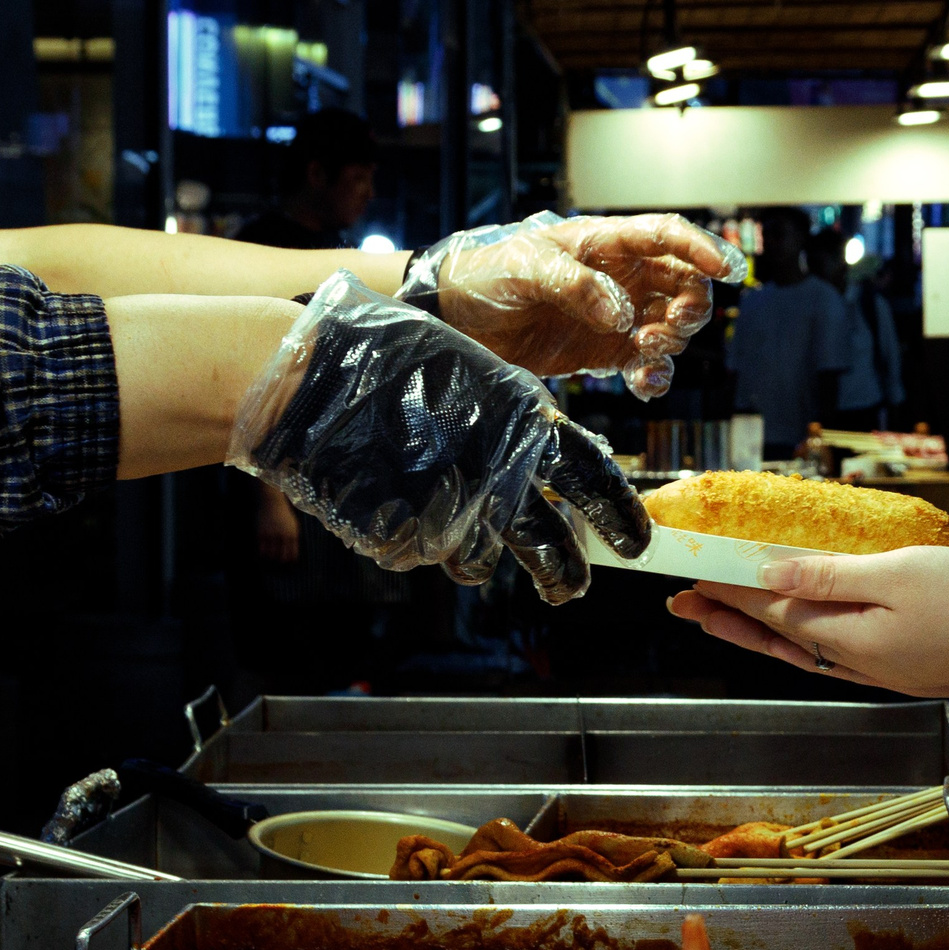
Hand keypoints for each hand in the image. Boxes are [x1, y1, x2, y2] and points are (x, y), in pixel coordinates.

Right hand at [229, 274, 648, 603]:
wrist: (312, 379)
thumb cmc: (390, 360)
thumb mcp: (472, 373)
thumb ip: (512, 421)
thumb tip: (543, 461)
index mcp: (524, 424)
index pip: (594, 478)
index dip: (619, 515)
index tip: (637, 542)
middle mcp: (498, 475)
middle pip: (551, 545)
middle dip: (566, 574)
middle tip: (571, 588)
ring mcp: (450, 513)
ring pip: (479, 560)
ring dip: (470, 550)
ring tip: (442, 517)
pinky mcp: (406, 540)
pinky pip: (421, 552)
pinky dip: (412, 536)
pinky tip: (390, 497)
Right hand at [255, 487, 299, 564]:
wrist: (272, 502)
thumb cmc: (284, 515)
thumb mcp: (294, 526)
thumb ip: (293, 539)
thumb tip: (292, 555)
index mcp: (293, 535)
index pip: (292, 555)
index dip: (289, 564)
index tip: (286, 568)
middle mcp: (282, 536)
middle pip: (281, 558)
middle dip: (279, 566)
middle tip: (276, 570)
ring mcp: (271, 535)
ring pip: (270, 555)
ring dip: (269, 563)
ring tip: (268, 566)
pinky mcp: (261, 533)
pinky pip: (261, 549)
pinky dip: (261, 556)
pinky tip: (261, 557)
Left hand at [400, 212, 745, 398]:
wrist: (457, 317)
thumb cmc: (487, 273)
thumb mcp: (525, 267)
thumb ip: (574, 285)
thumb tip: (619, 315)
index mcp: (605, 243)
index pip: (667, 236)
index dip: (701, 248)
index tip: (727, 269)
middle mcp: (620, 278)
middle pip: (684, 285)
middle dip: (691, 307)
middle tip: (668, 328)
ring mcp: (616, 317)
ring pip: (673, 327)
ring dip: (673, 343)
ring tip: (643, 355)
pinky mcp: (605, 353)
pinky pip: (648, 365)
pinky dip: (656, 377)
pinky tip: (645, 385)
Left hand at [665, 536, 948, 695]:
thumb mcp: (896, 572)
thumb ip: (829, 575)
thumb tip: (768, 573)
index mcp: (850, 637)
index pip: (773, 608)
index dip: (729, 589)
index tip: (691, 573)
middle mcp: (856, 660)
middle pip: (777, 634)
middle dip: (727, 616)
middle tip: (683, 602)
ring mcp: (879, 668)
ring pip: (801, 647)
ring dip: (758, 629)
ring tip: (722, 617)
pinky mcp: (901, 666)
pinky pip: (832, 653)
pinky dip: (801, 638)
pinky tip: (798, 631)